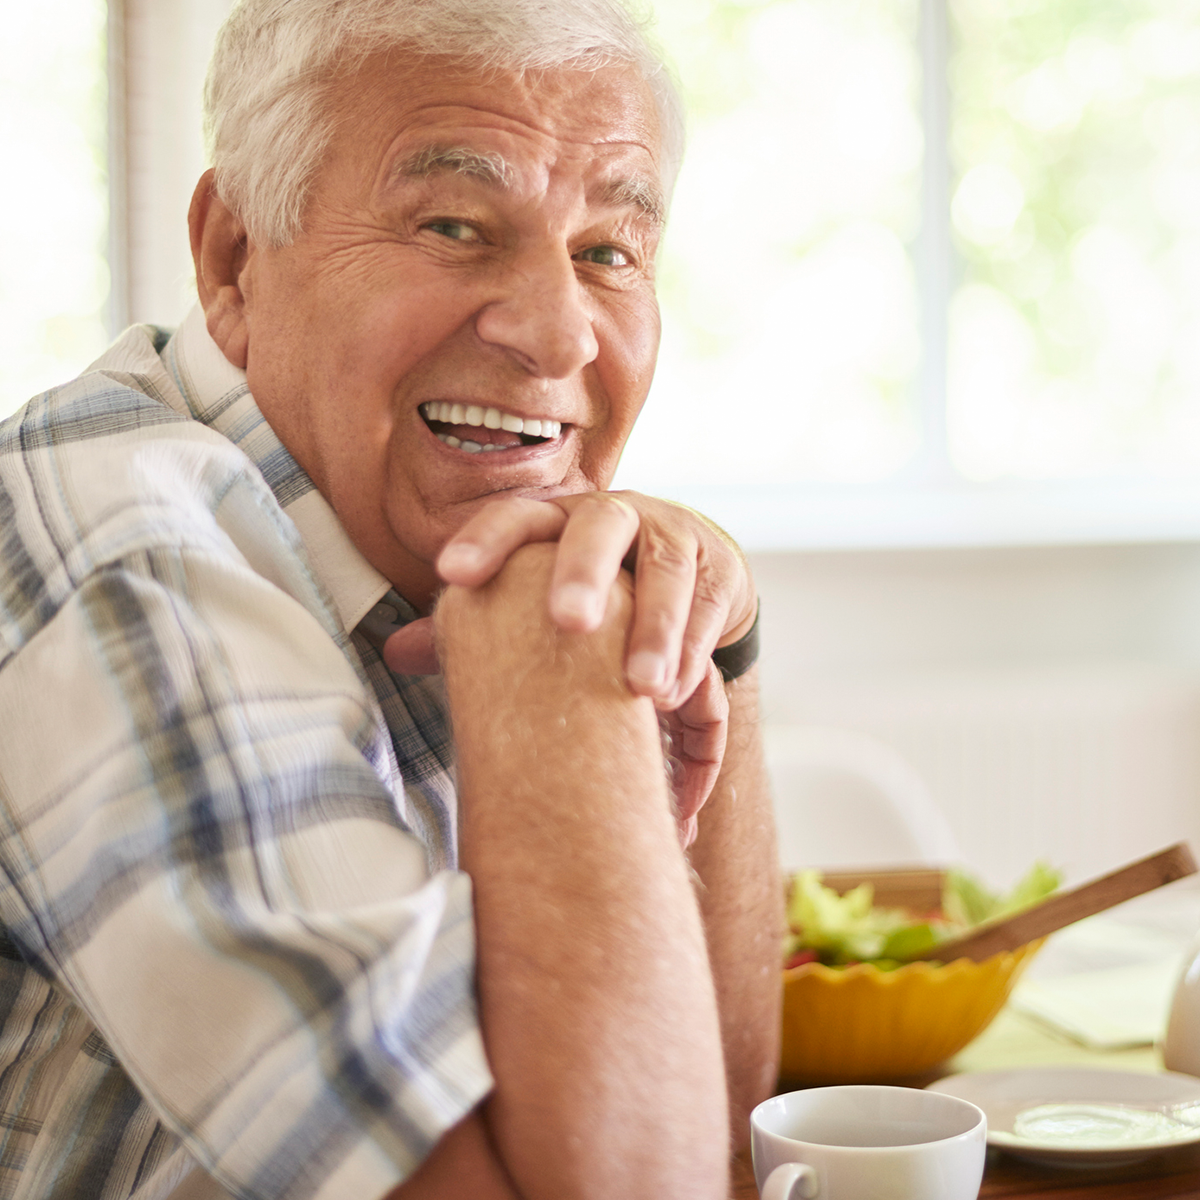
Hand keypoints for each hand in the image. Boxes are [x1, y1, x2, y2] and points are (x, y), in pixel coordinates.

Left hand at [382, 491, 755, 811]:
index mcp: (557, 521)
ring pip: (666, 571)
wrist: (687, 582)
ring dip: (656, 630)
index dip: (485, 540)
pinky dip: (693, 650)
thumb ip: (480, 626)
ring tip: (644, 690)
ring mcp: (671, 535)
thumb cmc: (596, 597)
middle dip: (583, 573)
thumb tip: (394, 652)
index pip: (516, 518)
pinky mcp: (718, 567)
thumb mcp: (538, 603)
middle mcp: (613, 517)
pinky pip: (708, 604)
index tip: (454, 574)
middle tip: (569, 623)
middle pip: (597, 529)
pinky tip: (677, 693)